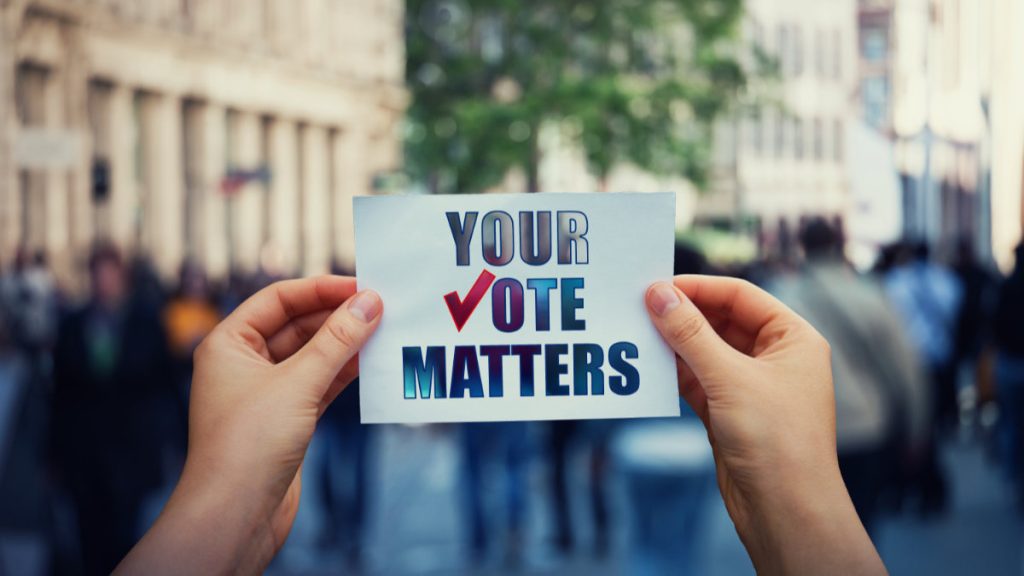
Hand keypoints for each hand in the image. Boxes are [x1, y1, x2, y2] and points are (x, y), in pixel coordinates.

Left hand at [117, 276, 381, 574]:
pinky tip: (372, 364)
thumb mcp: (298, 383)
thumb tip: (369, 302)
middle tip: (381, 307)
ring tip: (384, 331)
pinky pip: (320, 383)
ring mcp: (266, 393)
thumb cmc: (249, 445)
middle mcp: (244, 364)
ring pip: (312, 355)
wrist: (235, 516)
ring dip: (345, 344)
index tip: (361, 285)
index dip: (320, 288)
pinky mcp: (287, 420)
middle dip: (337, 316)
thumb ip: (337, 341)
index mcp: (229, 344)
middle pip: (297, 325)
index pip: (278, 299)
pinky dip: (344, 373)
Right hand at [646, 275, 885, 575]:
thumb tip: (658, 294)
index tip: (657, 285)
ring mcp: (751, 387)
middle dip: (683, 315)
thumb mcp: (729, 378)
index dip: (699, 287)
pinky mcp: (730, 413)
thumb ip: (690, 334)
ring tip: (636, 332)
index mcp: (793, 339)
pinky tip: (646, 365)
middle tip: (640, 306)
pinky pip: (697, 380)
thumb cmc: (776, 440)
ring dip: (674, 344)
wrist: (785, 512)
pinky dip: (673, 372)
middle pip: (721, 321)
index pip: (741, 296)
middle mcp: (775, 358)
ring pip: (705, 352)